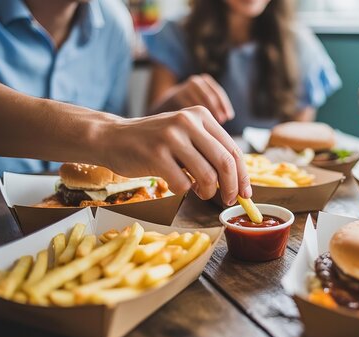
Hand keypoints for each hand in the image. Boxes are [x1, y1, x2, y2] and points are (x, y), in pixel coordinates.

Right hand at [101, 106, 250, 205]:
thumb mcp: (185, 134)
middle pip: (225, 163)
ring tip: (201, 192)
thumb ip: (209, 149)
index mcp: (201, 115)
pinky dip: (184, 191)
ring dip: (208, 192)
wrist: (112, 137)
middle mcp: (188, 121)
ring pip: (207, 176)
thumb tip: (238, 181)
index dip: (243, 176)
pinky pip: (183, 184)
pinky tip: (178, 185)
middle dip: (232, 188)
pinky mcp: (156, 154)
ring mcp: (171, 137)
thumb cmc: (154, 142)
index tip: (246, 194)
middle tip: (229, 200)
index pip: (233, 149)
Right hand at [166, 74, 234, 123]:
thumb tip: (229, 117)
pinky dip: (195, 119)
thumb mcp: (204, 101)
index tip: (229, 117)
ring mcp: (183, 89)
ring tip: (211, 128)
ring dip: (206, 116)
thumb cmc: (192, 106)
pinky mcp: (174, 98)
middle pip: (208, 97)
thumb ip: (215, 106)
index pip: (217, 92)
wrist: (167, 104)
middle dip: (216, 110)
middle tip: (221, 122)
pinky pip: (188, 109)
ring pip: (198, 104)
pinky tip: (198, 128)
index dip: (224, 105)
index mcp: (204, 80)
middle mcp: (194, 82)